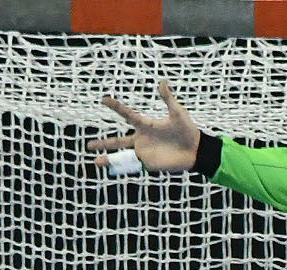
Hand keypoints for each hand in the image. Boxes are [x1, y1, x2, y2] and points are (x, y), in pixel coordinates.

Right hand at [87, 80, 201, 173]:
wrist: (197, 150)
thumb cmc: (188, 131)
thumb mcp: (177, 113)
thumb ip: (168, 99)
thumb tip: (163, 82)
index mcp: (146, 126)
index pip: (127, 115)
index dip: (116, 107)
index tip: (104, 99)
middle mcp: (142, 140)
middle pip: (118, 141)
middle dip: (104, 143)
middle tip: (88, 145)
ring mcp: (145, 152)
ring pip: (123, 156)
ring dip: (109, 159)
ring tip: (95, 161)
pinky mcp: (150, 164)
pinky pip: (134, 166)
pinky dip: (122, 168)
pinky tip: (111, 170)